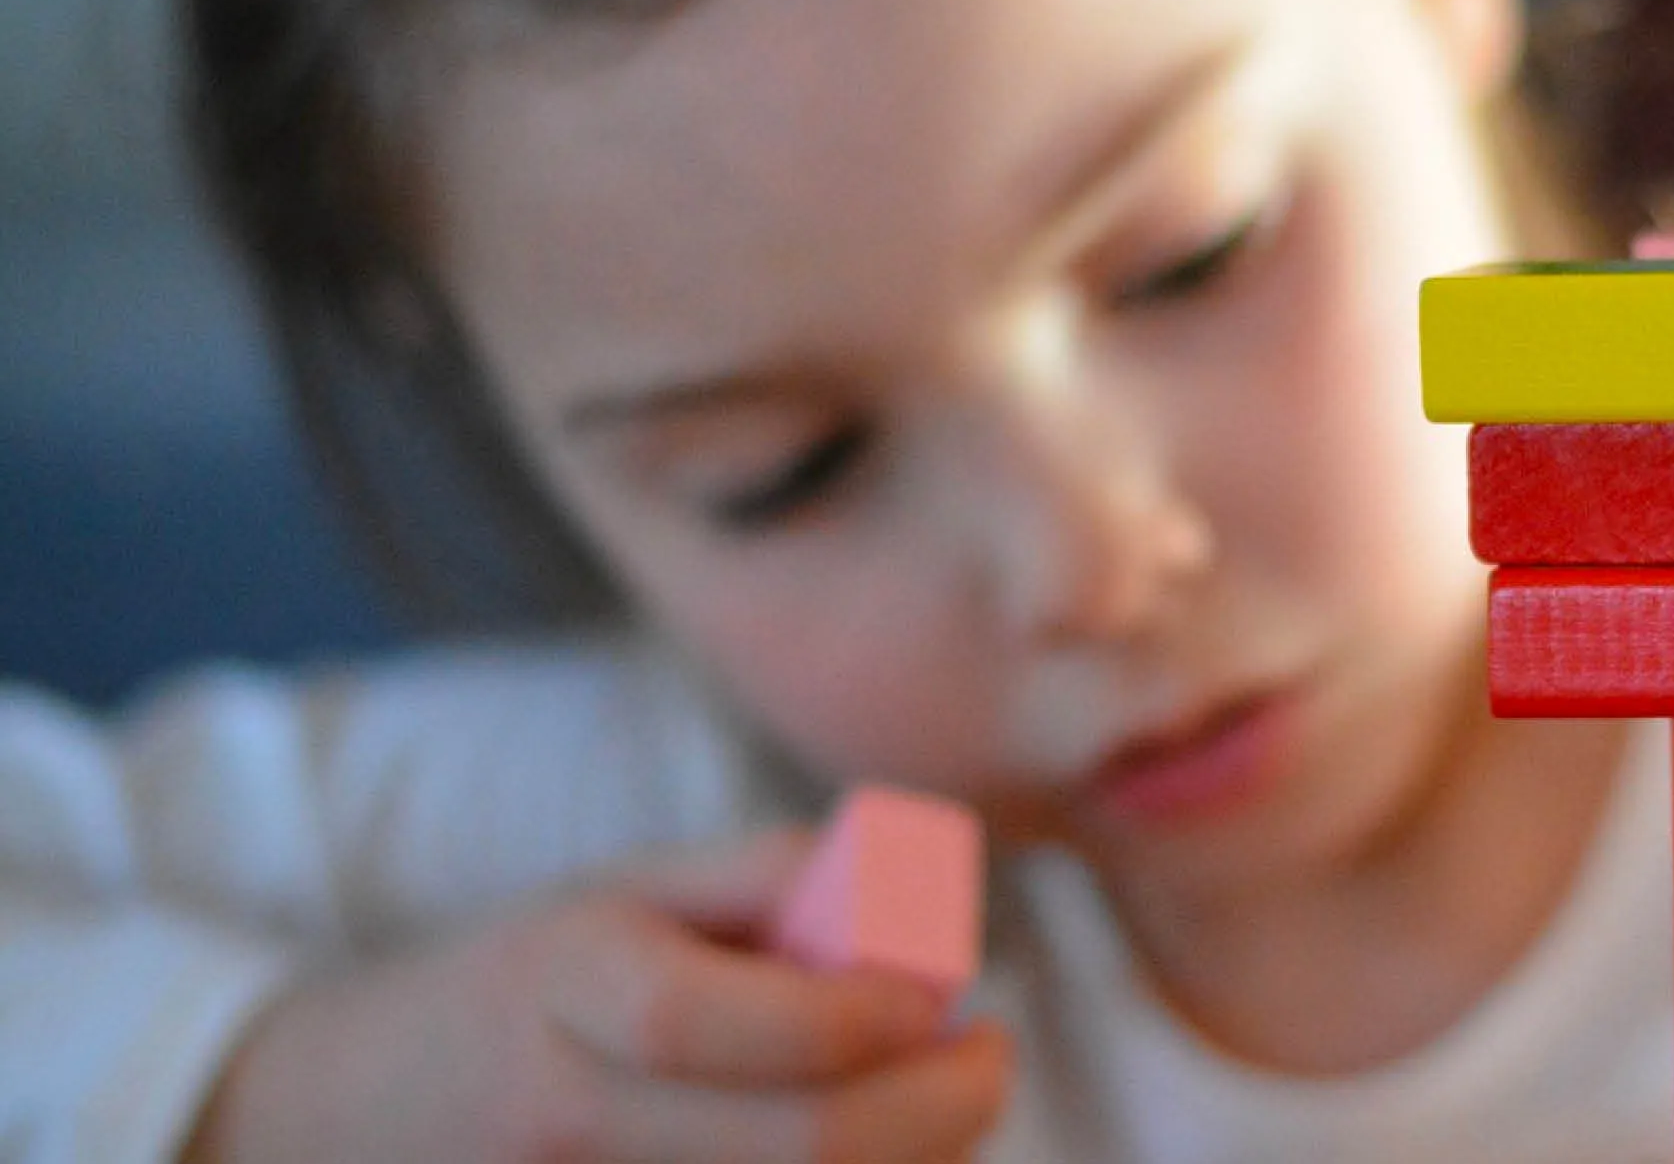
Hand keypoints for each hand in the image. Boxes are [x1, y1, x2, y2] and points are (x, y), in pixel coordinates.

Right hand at [184, 832, 1010, 1163]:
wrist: (342, 1119)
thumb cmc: (527, 987)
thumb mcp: (623, 893)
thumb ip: (771, 879)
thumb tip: (930, 901)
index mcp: (567, 988)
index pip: (729, 1026)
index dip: (862, 1020)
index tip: (949, 1001)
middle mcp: (568, 1118)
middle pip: (795, 1152)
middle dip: (939, 1112)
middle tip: (990, 1060)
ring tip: (940, 1111)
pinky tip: (875, 1160)